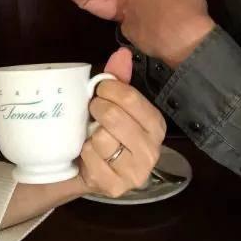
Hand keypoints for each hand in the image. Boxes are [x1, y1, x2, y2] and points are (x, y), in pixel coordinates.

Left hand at [77, 48, 165, 197]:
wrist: (85, 168)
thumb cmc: (102, 128)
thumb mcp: (111, 101)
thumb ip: (118, 77)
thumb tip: (123, 52)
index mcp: (156, 123)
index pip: (128, 96)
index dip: (106, 89)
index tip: (98, 91)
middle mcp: (153, 149)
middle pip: (113, 116)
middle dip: (95, 110)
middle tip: (93, 114)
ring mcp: (137, 173)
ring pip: (101, 139)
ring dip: (90, 135)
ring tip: (92, 137)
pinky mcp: (116, 188)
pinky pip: (91, 160)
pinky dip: (84, 154)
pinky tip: (90, 156)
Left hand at [121, 0, 214, 67]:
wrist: (183, 37)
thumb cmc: (189, 5)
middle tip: (158, 4)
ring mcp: (126, 10)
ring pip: (130, 7)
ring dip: (139, 10)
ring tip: (154, 20)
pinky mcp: (126, 29)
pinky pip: (130, 25)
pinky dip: (138, 28)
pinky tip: (150, 32)